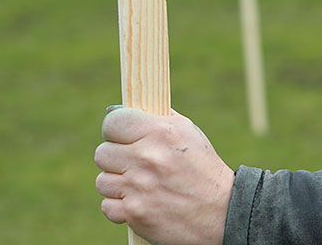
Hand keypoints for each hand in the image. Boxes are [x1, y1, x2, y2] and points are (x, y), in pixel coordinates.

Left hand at [95, 107, 233, 244]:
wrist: (220, 211)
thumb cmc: (203, 168)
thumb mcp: (188, 133)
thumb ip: (156, 119)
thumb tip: (119, 108)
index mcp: (161, 132)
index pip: (113, 122)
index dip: (115, 129)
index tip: (122, 136)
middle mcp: (147, 157)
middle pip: (102, 153)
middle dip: (115, 158)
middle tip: (133, 163)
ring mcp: (138, 186)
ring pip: (102, 181)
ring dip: (118, 183)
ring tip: (140, 184)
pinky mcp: (133, 212)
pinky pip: (107, 205)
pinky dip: (121, 206)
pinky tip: (141, 201)